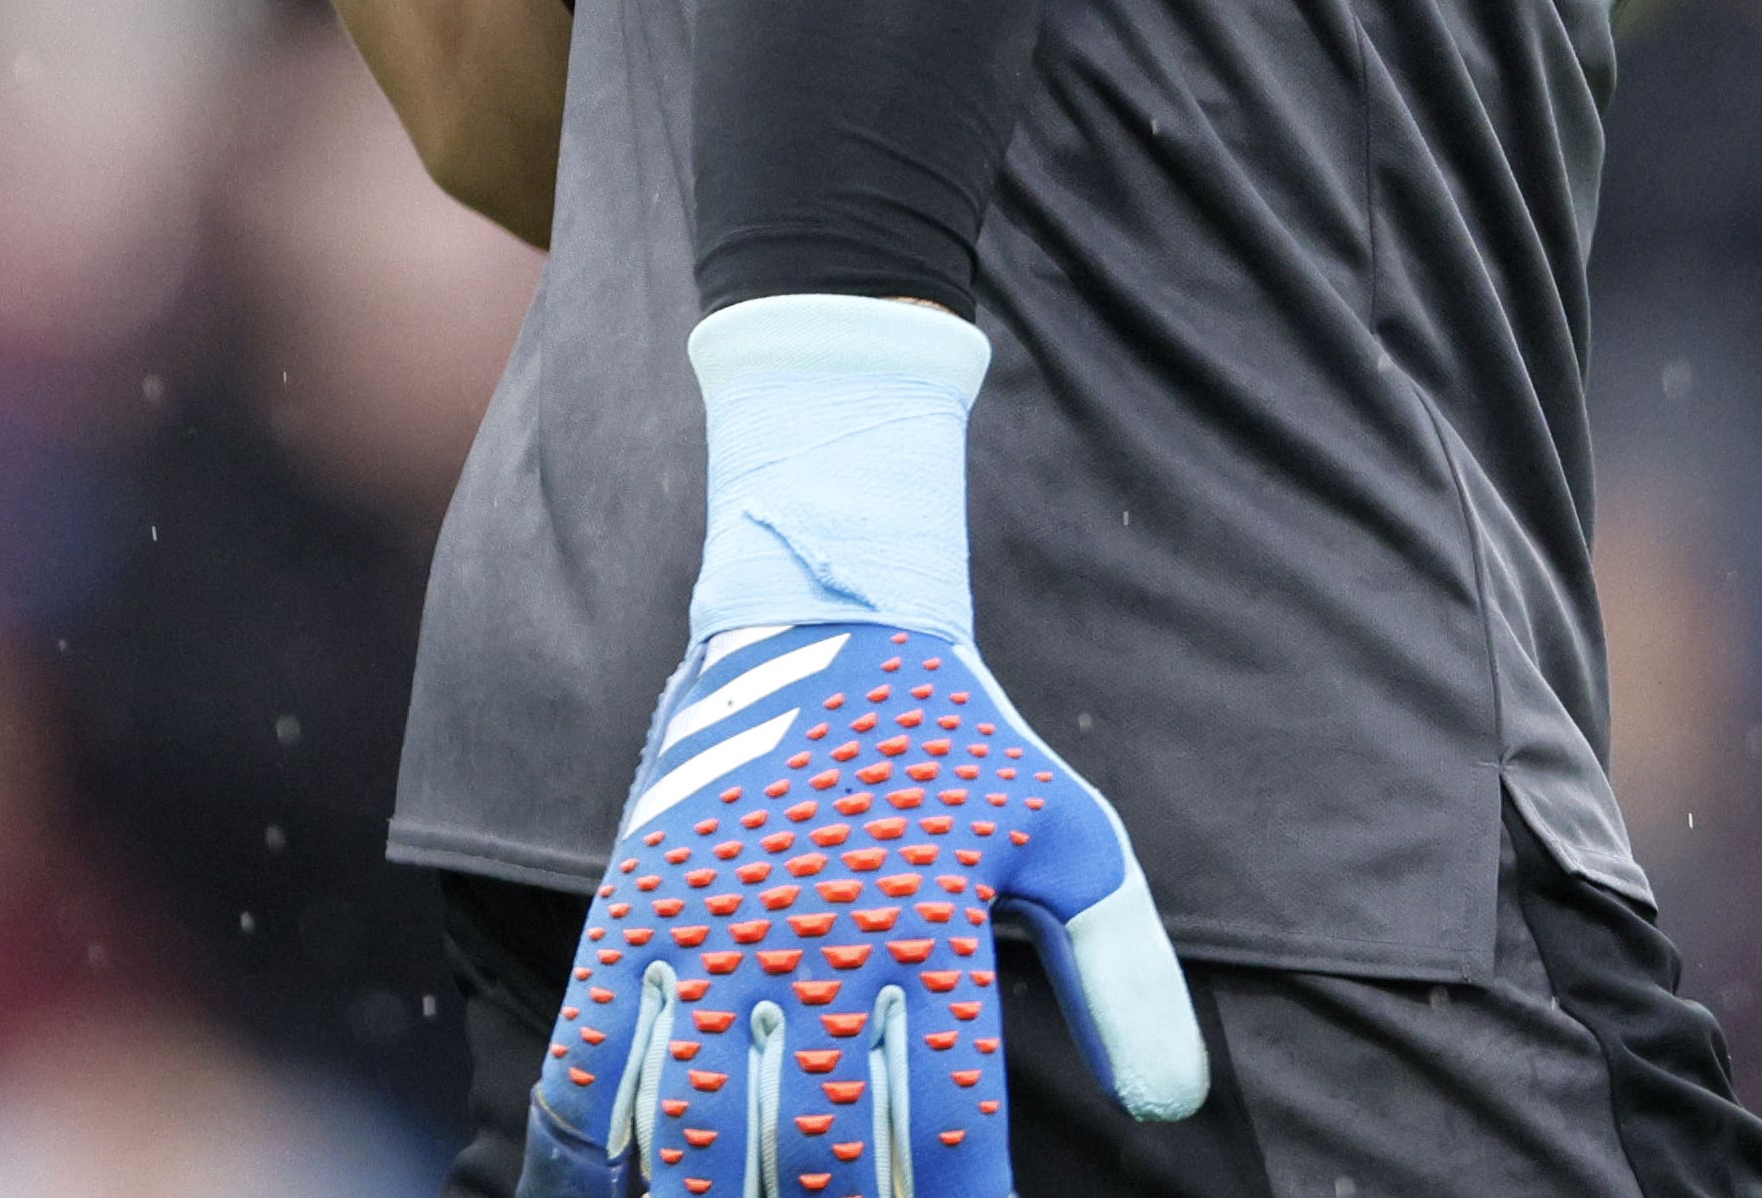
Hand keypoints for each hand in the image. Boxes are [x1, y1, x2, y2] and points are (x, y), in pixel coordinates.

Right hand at [522, 299, 1203, 1194]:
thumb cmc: (950, 746)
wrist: (818, 617)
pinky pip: (587, 1078)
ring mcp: (707, 940)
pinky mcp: (628, 926)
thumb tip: (1175, 1107)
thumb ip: (1125, 975)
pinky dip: (586, 1165)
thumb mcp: (1066, 838)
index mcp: (927, 938)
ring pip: (697, 1142)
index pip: (947, 1139)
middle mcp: (813, 948)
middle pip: (820, 1159)